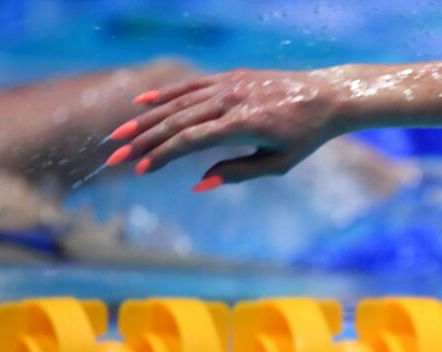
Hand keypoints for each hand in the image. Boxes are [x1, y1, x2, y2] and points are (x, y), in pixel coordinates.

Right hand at [105, 69, 347, 189]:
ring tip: (121, 134)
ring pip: (179, 102)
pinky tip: (142, 103)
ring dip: (147, 119)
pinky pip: (192, 85)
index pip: (192, 140)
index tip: (142, 169)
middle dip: (144, 140)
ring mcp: (229, 85)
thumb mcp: (278, 163)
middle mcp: (232, 100)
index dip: (164, 155)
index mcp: (243, 124)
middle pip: (177, 121)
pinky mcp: (231, 77)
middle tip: (115, 156)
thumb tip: (198, 183)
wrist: (326, 97)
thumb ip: (238, 172)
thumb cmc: (305, 137)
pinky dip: (166, 94)